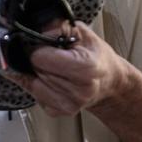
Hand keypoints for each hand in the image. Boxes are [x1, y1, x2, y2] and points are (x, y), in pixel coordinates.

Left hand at [7, 22, 132, 117]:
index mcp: (85, 69)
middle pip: (35, 70)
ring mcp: (68, 105)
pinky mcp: (58, 112)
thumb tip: (32, 29)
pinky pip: (34, 95)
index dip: (39, 48)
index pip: (40, 58)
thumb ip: (57, 28)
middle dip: (38, 61)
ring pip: (32, 84)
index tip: (47, 45)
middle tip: (53, 56)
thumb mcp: (82, 33)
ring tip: (55, 68)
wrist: (110, 82)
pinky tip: (52, 80)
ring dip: (38, 74)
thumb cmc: (97, 56)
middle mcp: (78, 91)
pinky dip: (39, 86)